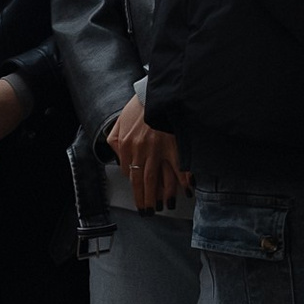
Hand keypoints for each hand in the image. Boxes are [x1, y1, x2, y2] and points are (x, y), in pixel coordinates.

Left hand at [107, 92, 188, 210]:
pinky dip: (185, 180)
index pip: (129, 173)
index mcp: (127, 146)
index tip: (141, 195)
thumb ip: (115, 140)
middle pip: (142, 182)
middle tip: (149, 211)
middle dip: (145, 199)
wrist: (157, 91)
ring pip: (159, 179)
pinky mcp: (174, 145)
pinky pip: (179, 167)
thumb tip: (117, 158)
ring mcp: (159, 150)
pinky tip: (189, 190)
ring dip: (163, 195)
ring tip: (165, 206)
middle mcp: (141, 151)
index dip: (136, 186)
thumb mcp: (119, 122)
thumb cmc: (140, 105)